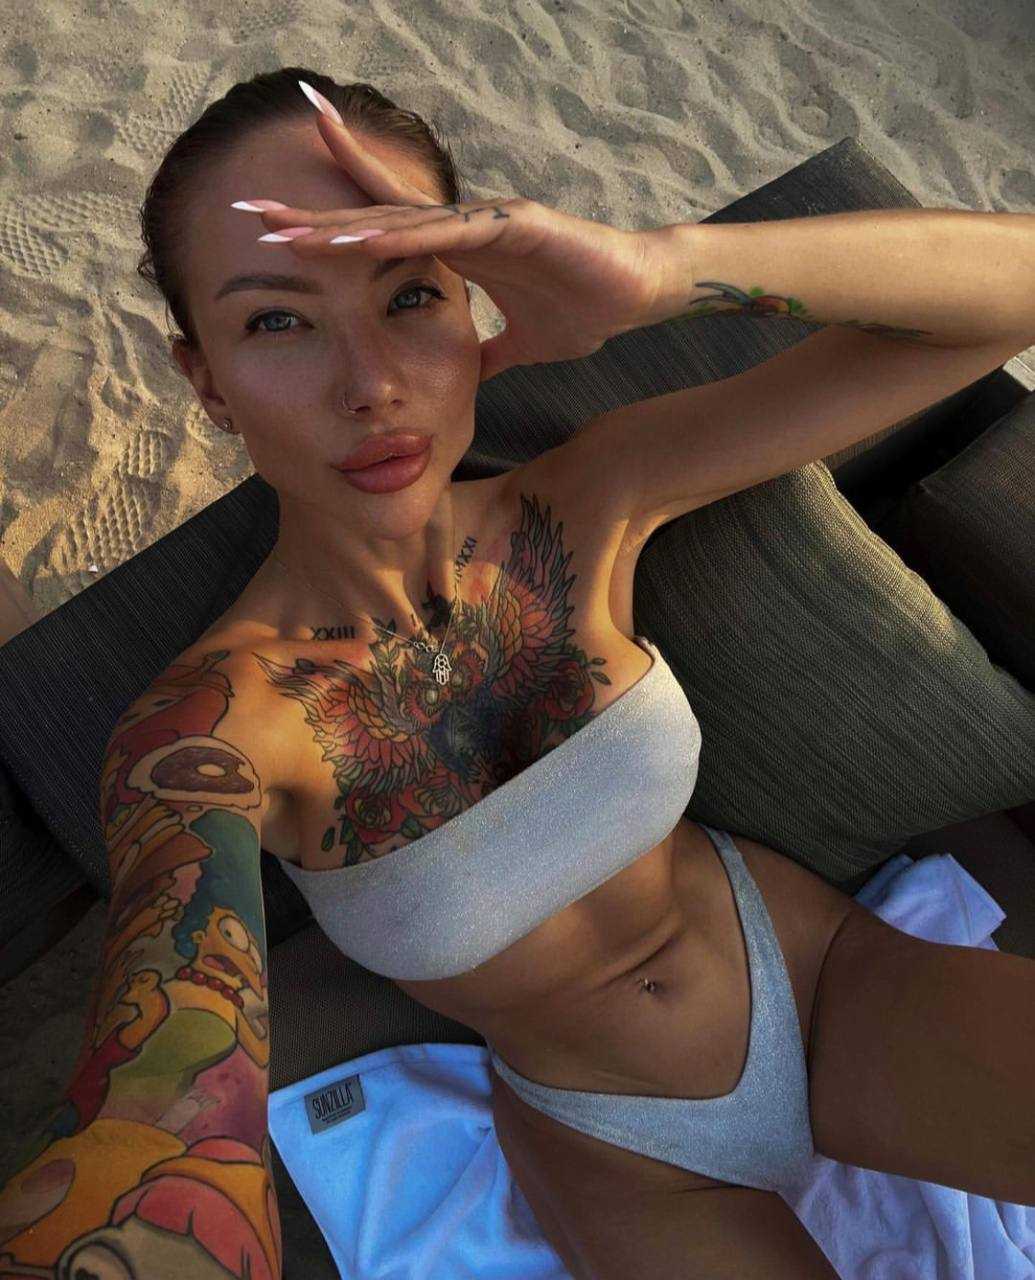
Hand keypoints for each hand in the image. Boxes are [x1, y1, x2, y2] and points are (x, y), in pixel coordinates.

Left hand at [244, 109, 669, 383]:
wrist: (639, 291)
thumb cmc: (585, 307)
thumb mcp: (520, 344)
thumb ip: (488, 351)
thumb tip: (465, 373)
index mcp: (457, 252)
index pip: (379, 242)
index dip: (329, 241)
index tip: (274, 245)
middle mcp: (462, 228)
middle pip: (373, 219)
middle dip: (312, 219)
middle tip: (250, 215)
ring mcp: (485, 220)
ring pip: (402, 219)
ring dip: (343, 226)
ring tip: (289, 230)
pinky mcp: (515, 223)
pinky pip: (451, 230)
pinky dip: (406, 233)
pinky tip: (364, 237)